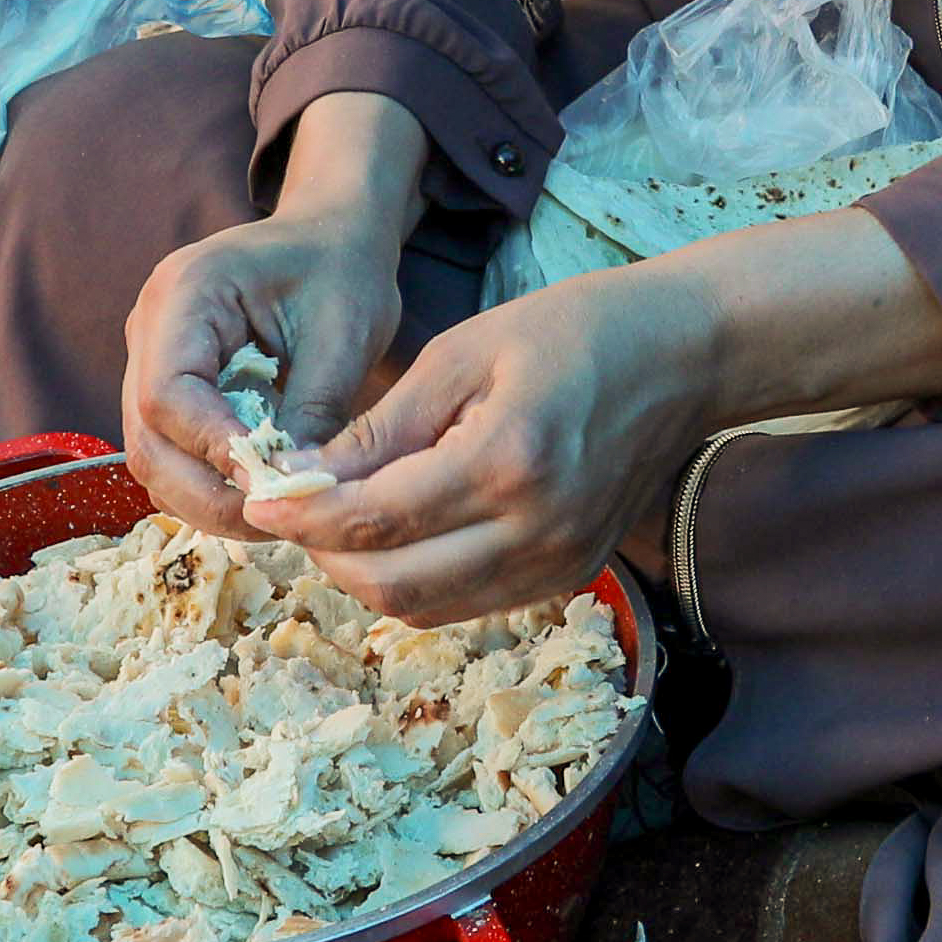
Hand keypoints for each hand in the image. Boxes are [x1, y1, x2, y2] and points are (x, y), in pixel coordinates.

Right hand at [117, 201, 411, 531]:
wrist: (330, 235)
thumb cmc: (343, 270)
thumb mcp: (345, 334)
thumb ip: (313, 410)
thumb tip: (290, 489)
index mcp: (184, 292)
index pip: (168, 396)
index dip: (213, 452)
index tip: (272, 483)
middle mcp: (149, 326)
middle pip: (148, 438)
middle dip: (207, 492)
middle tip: (276, 518)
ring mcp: (149, 357)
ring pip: (152, 456)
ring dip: (206, 498)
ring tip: (273, 512)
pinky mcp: (166, 384)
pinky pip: (171, 451)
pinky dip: (208, 483)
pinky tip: (259, 493)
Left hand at [267, 268, 718, 629]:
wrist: (683, 356)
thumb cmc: (573, 331)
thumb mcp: (463, 352)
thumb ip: (384, 427)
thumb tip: (305, 478)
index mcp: (507, 461)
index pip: (376, 520)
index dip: (305, 519)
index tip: (258, 502)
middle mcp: (537, 530)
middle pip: (393, 587)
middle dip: (327, 557)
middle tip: (294, 514)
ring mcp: (559, 564)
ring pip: (427, 610)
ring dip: (367, 578)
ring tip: (337, 526)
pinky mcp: (569, 576)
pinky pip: (468, 603)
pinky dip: (417, 581)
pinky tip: (397, 536)